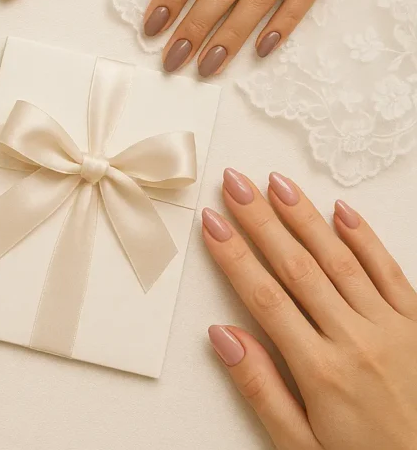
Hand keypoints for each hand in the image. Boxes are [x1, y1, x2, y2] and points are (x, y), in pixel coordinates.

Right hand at [202, 170, 416, 449]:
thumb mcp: (301, 446)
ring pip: (340, 260)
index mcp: (321, 371)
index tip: (212, 223)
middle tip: (236, 183)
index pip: (264, 298)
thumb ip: (261, 388)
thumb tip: (223, 337)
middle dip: (261, 220)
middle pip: (297, 267)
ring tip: (277, 184)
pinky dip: (365, 239)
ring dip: (305, 217)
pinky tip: (342, 212)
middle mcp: (357, 340)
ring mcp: (393, 329)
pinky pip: (390, 272)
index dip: (234, 256)